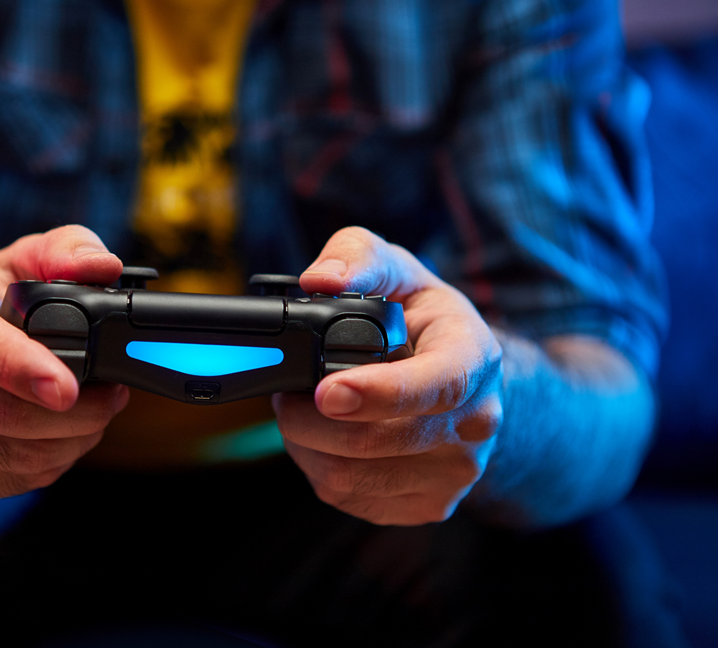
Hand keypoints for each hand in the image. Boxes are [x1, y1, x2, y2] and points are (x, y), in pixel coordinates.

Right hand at [0, 226, 128, 501]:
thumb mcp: (24, 260)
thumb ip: (68, 251)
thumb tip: (101, 266)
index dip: (20, 368)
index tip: (66, 389)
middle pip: (0, 411)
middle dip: (76, 413)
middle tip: (113, 395)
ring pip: (13, 455)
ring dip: (73, 440)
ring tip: (94, 412)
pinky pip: (9, 481)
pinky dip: (51, 463)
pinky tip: (60, 435)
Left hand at [275, 227, 502, 524]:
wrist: (465, 381)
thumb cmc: (423, 323)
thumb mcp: (398, 271)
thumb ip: (358, 258)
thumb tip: (321, 279)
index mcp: (474, 358)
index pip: (436, 385)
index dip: (378, 393)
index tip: (327, 392)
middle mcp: (476, 423)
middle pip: (375, 441)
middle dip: (308, 417)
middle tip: (288, 392)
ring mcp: (455, 472)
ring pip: (350, 476)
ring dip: (305, 444)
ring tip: (303, 411)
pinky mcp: (429, 505)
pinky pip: (349, 498)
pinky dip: (317, 469)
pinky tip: (323, 440)